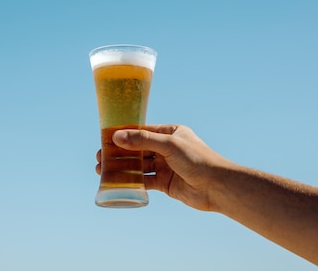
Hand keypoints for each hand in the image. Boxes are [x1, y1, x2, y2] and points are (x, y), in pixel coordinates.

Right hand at [95, 124, 232, 210]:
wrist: (217, 187)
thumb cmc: (198, 160)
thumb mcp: (169, 145)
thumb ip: (143, 140)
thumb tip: (117, 136)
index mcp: (170, 133)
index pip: (142, 131)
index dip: (124, 134)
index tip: (105, 137)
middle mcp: (167, 148)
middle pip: (138, 149)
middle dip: (119, 152)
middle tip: (100, 156)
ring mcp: (166, 166)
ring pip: (139, 165)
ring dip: (122, 167)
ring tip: (102, 169)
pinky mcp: (165, 183)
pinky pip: (145, 180)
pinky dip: (132, 181)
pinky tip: (118, 182)